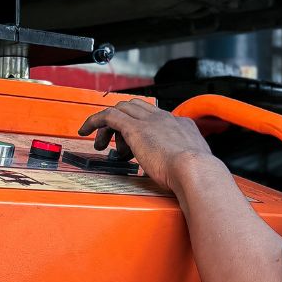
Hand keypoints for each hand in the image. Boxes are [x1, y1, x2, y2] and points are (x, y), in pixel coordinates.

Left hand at [78, 98, 212, 189]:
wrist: (195, 170)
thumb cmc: (196, 174)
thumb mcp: (196, 164)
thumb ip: (188, 162)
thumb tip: (184, 170)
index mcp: (182, 125)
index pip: (157, 118)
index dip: (144, 127)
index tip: (137, 143)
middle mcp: (165, 118)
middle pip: (137, 108)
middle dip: (123, 123)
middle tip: (116, 143)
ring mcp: (150, 121)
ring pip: (122, 109)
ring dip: (109, 126)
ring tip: (102, 145)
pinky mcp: (134, 128)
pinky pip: (108, 116)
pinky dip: (94, 121)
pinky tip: (86, 130)